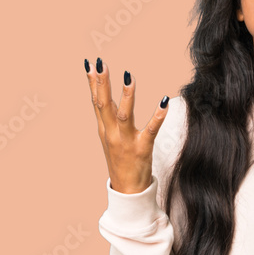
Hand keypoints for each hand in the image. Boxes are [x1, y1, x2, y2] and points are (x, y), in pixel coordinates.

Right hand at [86, 57, 169, 192]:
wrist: (127, 191)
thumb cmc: (120, 161)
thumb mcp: (109, 137)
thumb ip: (106, 116)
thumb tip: (101, 95)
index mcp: (104, 130)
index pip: (96, 102)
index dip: (92, 82)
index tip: (89, 63)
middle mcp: (112, 134)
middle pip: (104, 105)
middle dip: (102, 83)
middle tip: (101, 63)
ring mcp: (126, 142)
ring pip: (125, 115)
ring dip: (127, 95)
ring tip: (129, 76)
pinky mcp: (143, 149)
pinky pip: (151, 130)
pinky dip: (158, 116)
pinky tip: (164, 101)